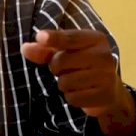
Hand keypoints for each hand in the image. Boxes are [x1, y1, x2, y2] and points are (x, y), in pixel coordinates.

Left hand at [21, 29, 135, 135]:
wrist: (110, 89)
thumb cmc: (82, 63)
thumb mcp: (65, 51)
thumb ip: (44, 49)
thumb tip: (25, 48)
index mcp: (95, 38)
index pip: (70, 38)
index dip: (53, 38)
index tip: (40, 37)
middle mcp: (104, 55)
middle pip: (60, 61)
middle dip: (56, 68)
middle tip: (68, 68)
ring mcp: (107, 76)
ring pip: (64, 82)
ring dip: (64, 84)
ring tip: (76, 80)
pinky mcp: (105, 95)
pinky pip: (73, 98)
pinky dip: (72, 97)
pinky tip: (82, 92)